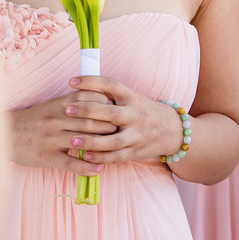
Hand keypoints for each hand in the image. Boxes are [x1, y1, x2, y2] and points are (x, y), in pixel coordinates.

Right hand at [9, 89, 113, 173]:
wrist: (6, 134)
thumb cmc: (33, 120)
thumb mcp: (50, 107)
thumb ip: (72, 105)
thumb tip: (99, 103)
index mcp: (57, 105)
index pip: (86, 98)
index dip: (104, 102)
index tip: (117, 109)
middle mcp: (56, 120)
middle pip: (90, 121)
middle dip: (109, 126)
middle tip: (122, 130)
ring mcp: (52, 139)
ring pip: (84, 141)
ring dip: (103, 146)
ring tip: (116, 149)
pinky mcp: (47, 156)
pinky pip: (71, 163)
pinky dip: (87, 167)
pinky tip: (98, 169)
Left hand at [60, 75, 184, 165]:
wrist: (171, 130)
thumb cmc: (142, 110)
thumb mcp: (131, 97)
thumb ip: (110, 94)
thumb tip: (79, 87)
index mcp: (131, 96)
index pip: (110, 84)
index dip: (90, 81)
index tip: (71, 81)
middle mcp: (134, 114)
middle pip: (109, 112)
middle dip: (86, 111)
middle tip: (66, 110)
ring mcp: (136, 134)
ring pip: (111, 140)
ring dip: (91, 141)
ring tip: (72, 140)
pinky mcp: (135, 151)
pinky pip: (116, 157)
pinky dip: (100, 158)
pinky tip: (85, 156)